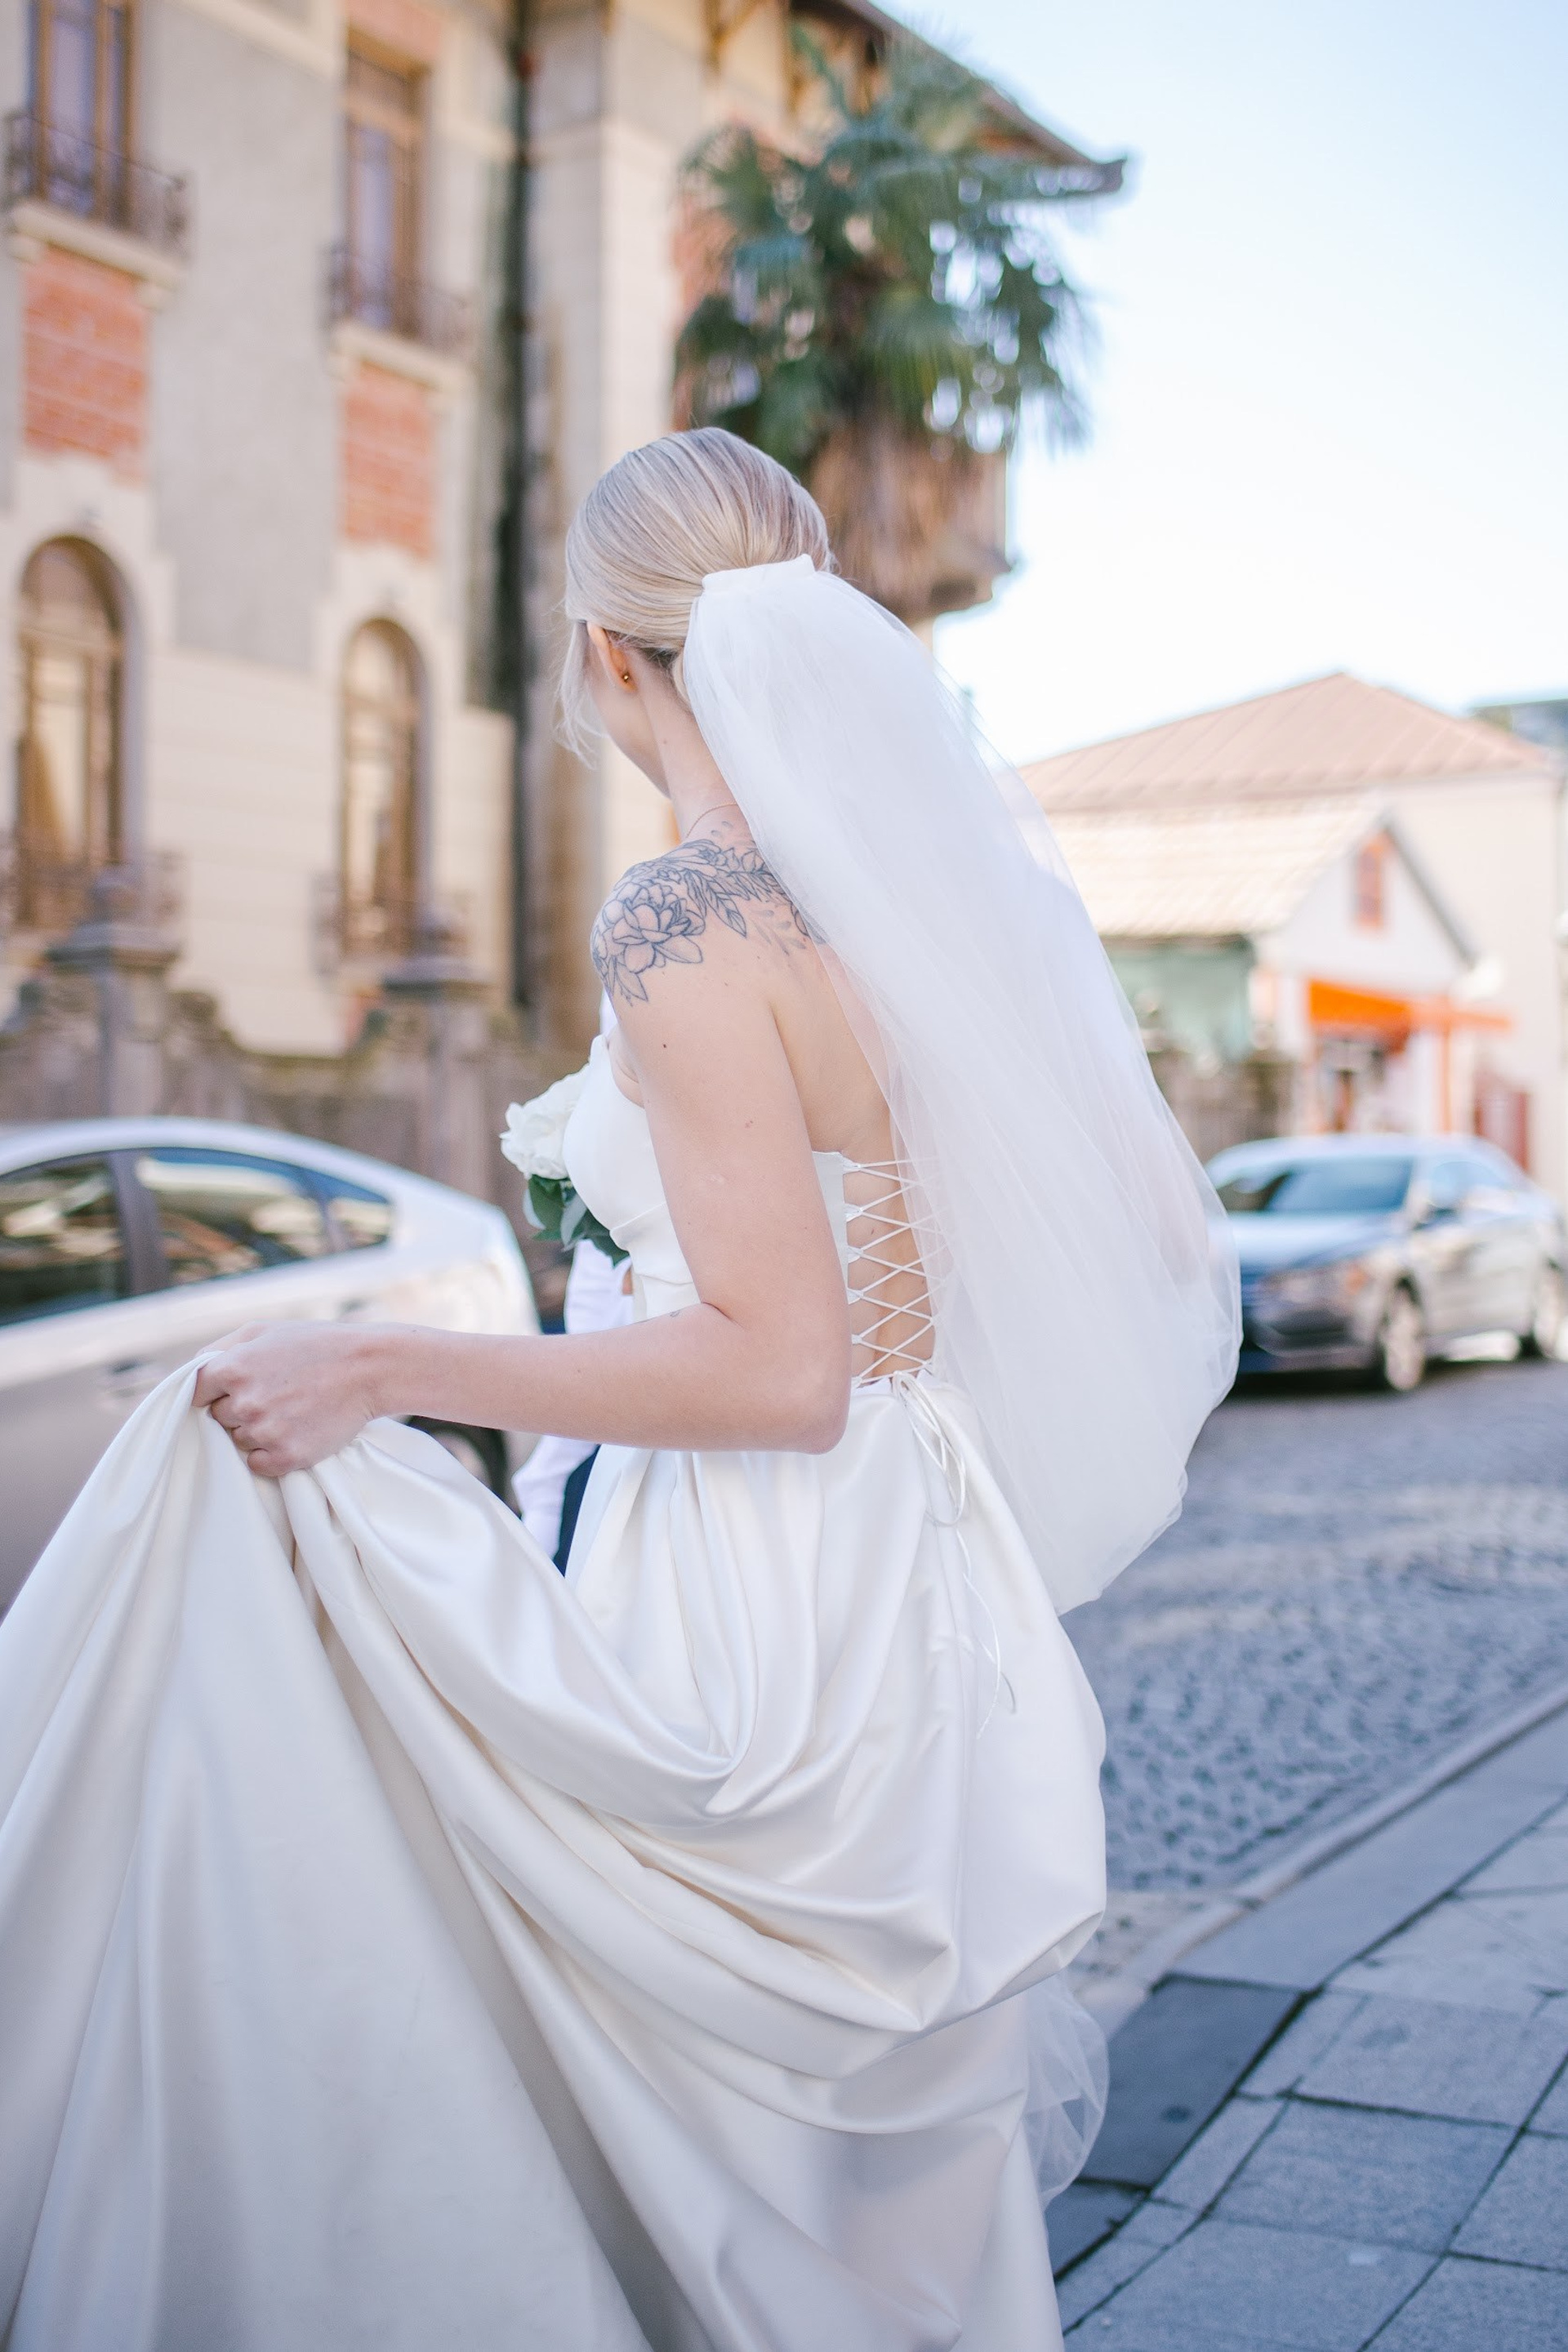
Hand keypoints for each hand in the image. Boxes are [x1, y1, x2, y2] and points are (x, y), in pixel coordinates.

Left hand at [193, 1321, 387, 1477]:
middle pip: (218, 1419)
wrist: (369, 1369)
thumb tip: (192, 1375)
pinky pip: (258, 1464)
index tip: (233, 1389)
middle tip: (273, 1395)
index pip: (195, 1393)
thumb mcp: (262, 1331)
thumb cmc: (315, 1344)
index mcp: (232, 1368)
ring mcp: (266, 1432)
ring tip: (289, 1409)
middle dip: (238, 1409)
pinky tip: (293, 1430)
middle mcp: (245, 1402)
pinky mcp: (287, 1457)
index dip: (214, 1391)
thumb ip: (218, 1349)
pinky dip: (270, 1453)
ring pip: (239, 1441)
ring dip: (257, 1430)